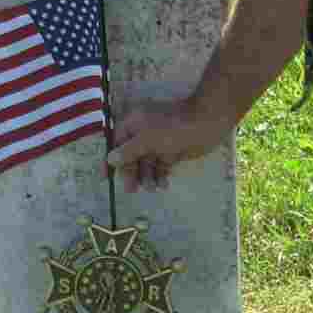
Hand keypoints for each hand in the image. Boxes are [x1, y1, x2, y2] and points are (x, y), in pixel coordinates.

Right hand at [108, 99, 229, 191]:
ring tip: (152, 188)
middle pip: (130, 157)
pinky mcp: (172, 152)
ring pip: (146, 164)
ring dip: (146, 177)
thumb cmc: (174, 127)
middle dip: (131, 173)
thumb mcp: (147, 139)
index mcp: (133, 125)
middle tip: (132, 189)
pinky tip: (163, 185)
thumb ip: (128, 151)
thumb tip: (110, 159)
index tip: (105, 178)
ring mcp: (158, 143)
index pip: (116, 144)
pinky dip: (161, 176)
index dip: (110, 160)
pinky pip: (161, 167)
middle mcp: (143, 134)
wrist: (207, 122)